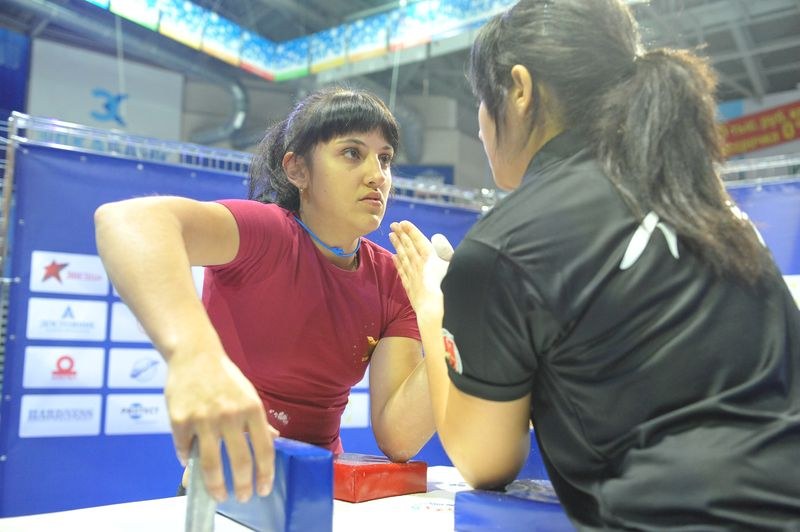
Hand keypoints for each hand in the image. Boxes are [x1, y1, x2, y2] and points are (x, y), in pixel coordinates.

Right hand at [165, 351, 278, 501]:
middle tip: (244, 497)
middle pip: (239, 461)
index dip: (265, 473)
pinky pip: (184, 450)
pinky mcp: (180, 420)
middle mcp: (230, 415)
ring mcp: (203, 418)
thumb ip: (258, 420)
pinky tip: (190, 466)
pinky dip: (187, 462)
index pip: (264, 449)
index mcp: (251, 409)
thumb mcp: (248, 394)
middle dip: (243, 485)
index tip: (264, 489)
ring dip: (216, 486)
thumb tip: (274, 439)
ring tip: (219, 495)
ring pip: (211, 464)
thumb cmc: (224, 376)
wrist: (194, 354)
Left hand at [389, 221, 451, 318]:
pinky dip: (398, 264)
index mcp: (430, 258)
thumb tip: (435, 238)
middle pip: (408, 247)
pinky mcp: (411, 290)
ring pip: (403, 258)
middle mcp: (419, 266)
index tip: (403, 223)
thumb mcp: (453, 266)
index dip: (411, 231)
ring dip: (397, 246)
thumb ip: (445, 250)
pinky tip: (394, 257)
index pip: (418, 241)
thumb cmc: (450, 289)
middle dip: (401, 235)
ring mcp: (413, 278)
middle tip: (393, 225)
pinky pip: (402, 273)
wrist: (437, 313)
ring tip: (391, 236)